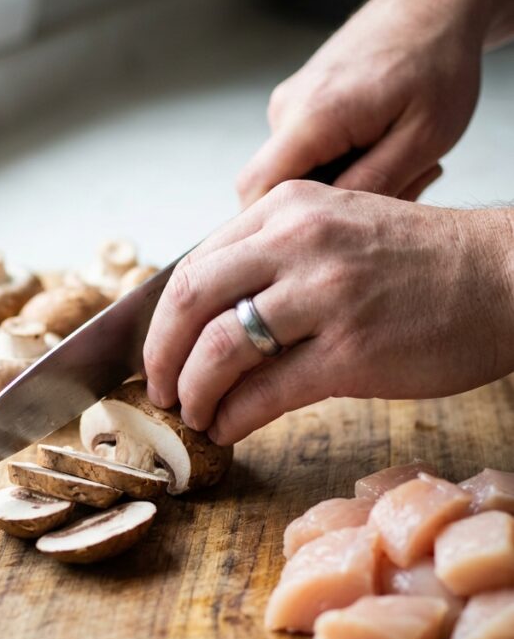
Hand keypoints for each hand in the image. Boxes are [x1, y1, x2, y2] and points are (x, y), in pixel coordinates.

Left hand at [143, 182, 513, 444]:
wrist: (503, 276)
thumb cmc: (419, 260)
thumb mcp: (336, 227)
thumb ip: (272, 258)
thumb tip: (207, 315)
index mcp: (287, 210)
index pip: (194, 266)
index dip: (162, 321)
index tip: (159, 353)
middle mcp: (298, 243)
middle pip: (189, 302)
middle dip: (161, 357)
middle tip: (159, 390)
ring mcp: (325, 296)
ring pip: (219, 349)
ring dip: (193, 392)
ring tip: (194, 414)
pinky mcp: (352, 352)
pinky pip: (266, 392)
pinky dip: (233, 416)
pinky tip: (228, 428)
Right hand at [236, 0, 483, 206]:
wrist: (433, 6)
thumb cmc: (436, 60)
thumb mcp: (424, 137)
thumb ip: (374, 184)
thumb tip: (330, 221)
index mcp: (312, 117)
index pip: (255, 190)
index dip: (273, 226)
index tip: (316, 240)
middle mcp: (288, 109)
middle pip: (271, 189)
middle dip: (318, 211)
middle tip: (383, 196)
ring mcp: (289, 105)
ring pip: (292, 174)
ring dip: (335, 186)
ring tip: (392, 164)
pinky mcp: (298, 105)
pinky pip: (303, 154)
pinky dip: (337, 165)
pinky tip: (378, 150)